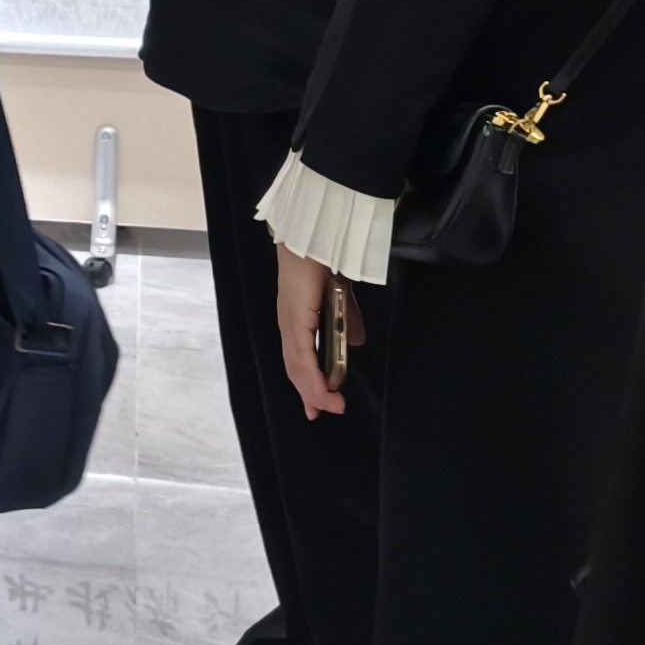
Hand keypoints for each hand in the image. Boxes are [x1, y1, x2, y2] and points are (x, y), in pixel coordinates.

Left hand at [274, 243, 352, 417]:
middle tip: (322, 412)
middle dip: (309, 393)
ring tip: (329, 406)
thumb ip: (347, 319)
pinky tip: (321, 390)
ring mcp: (289, 319)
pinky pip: (301, 354)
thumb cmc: (324, 257)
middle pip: (295, 367)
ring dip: (313, 390)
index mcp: (297, 317)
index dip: (308, 381)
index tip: (319, 401)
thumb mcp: (340, 295)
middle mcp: (289, 321)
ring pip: (297, 365)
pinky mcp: (295, 316)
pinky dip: (312, 375)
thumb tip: (356, 342)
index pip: (299, 357)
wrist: (316, 232)